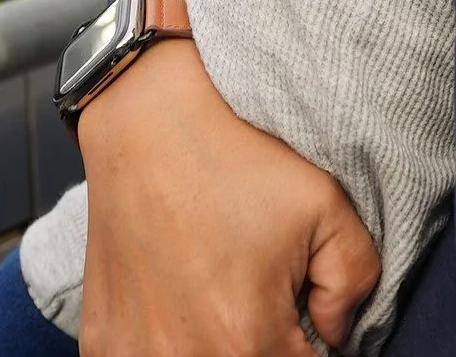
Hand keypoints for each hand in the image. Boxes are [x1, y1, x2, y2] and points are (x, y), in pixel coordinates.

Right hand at [79, 39, 379, 356]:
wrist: (151, 121)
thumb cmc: (234, 156)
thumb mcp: (328, 205)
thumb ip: (353, 282)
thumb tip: (336, 333)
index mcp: (244, 341)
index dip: (314, 344)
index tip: (308, 313)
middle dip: (270, 344)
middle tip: (269, 294)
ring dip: (221, 346)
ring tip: (225, 290)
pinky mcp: (102, 346)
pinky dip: (173, 342)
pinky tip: (184, 294)